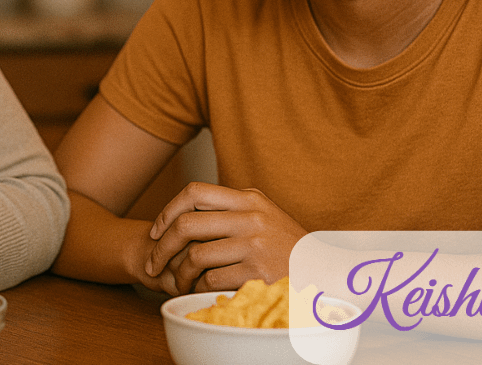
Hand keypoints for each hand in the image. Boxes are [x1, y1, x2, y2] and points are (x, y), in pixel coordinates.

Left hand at [144, 182, 306, 294]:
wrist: (327, 271)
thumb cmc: (289, 246)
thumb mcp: (265, 214)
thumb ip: (233, 208)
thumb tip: (189, 208)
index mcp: (249, 198)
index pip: (194, 192)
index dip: (167, 210)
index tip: (157, 230)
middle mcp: (251, 217)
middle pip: (187, 224)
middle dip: (162, 246)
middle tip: (154, 262)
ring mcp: (255, 244)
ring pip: (196, 256)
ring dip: (180, 273)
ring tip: (180, 281)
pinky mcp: (257, 272)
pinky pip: (212, 280)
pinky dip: (200, 288)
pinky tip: (201, 290)